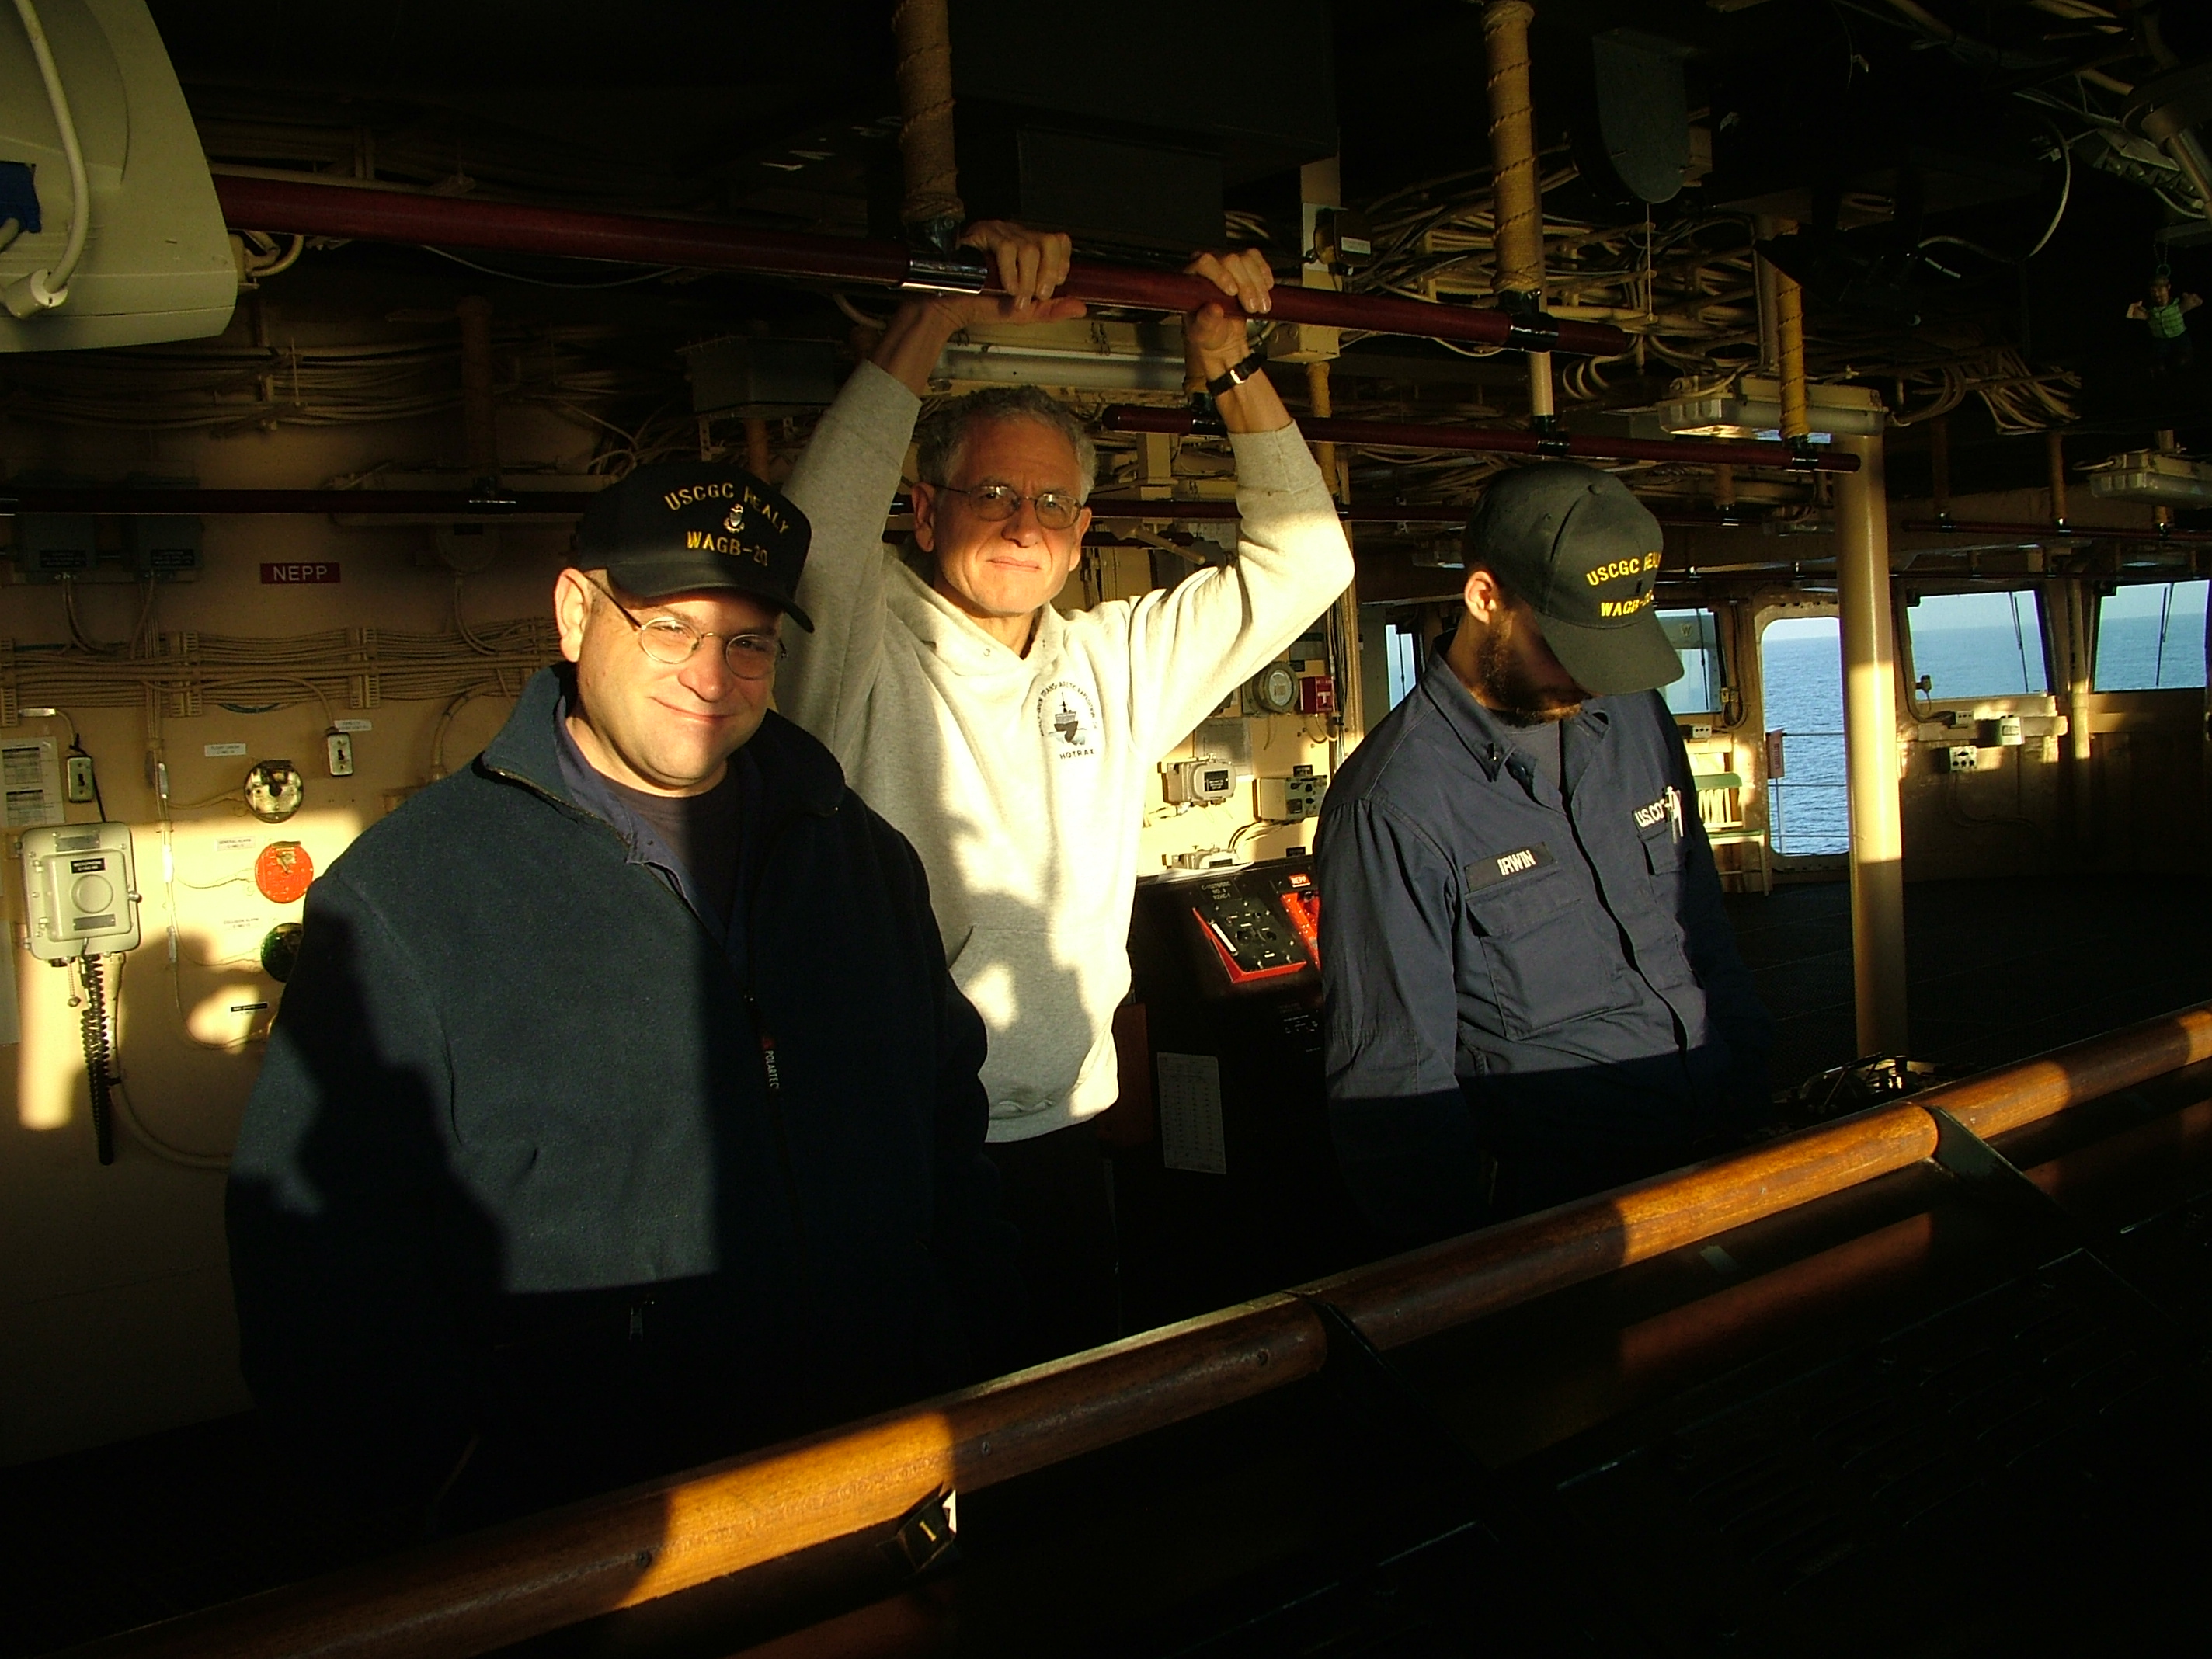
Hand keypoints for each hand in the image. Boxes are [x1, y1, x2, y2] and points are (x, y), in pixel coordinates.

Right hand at [869, 221, 1083, 394]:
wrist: (950, 307)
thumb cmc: (983, 304)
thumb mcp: (1025, 311)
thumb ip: (1053, 309)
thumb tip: (1081, 306)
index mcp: (1028, 247)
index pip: (1059, 240)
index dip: (1060, 265)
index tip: (1047, 287)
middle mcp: (1016, 234)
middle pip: (1051, 239)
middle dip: (1048, 273)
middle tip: (1036, 294)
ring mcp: (999, 231)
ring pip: (1030, 246)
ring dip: (1027, 279)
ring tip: (1017, 297)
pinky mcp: (982, 233)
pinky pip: (1007, 248)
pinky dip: (1011, 274)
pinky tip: (1006, 288)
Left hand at [1183, 248, 1273, 372]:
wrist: (1222, 336)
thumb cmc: (1207, 333)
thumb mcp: (1203, 333)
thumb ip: (1206, 322)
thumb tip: (1213, 309)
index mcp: (1192, 278)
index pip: (1204, 263)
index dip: (1221, 275)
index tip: (1233, 292)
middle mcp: (1209, 267)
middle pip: (1231, 261)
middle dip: (1246, 286)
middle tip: (1251, 307)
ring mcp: (1227, 265)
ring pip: (1247, 260)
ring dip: (1258, 285)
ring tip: (1260, 306)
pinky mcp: (1243, 267)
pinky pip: (1256, 259)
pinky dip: (1264, 275)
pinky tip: (1266, 289)